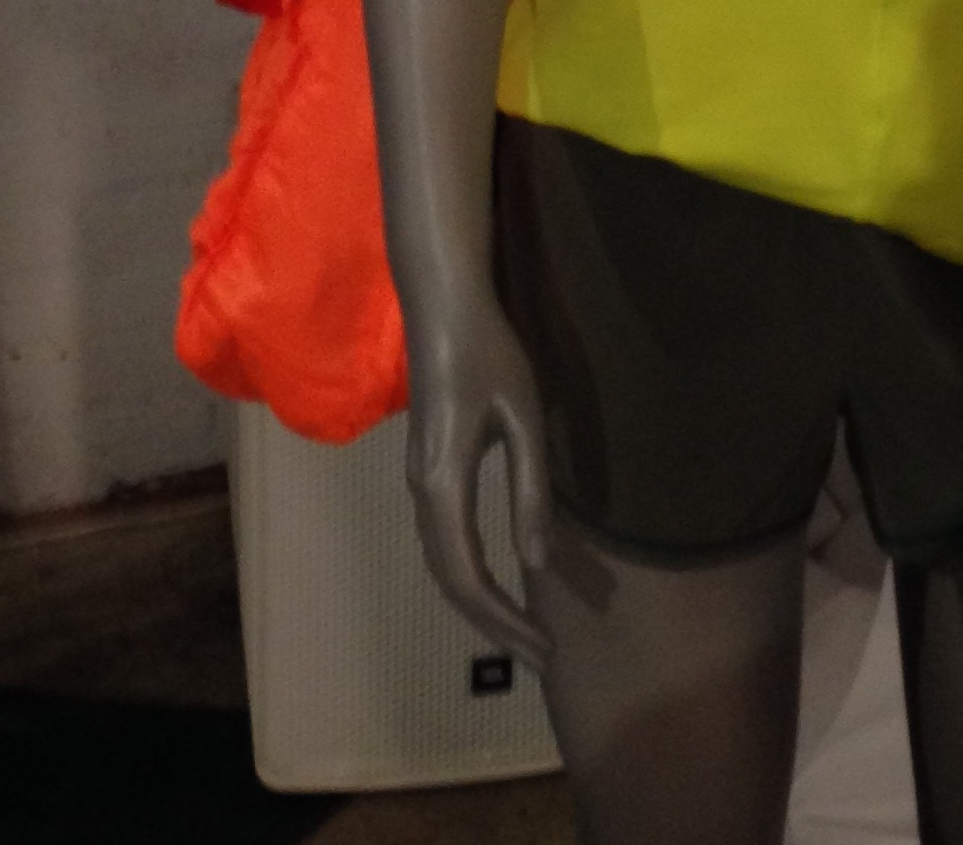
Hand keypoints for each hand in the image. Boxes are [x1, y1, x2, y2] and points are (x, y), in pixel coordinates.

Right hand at [405, 303, 556, 665]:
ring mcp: (418, 482)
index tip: (544, 650)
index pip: (469, 577)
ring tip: (522, 629)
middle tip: (541, 655)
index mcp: (444, 485)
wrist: (442, 306)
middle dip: (494, 624)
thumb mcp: (524, 418)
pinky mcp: (426, 469)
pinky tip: (496, 578)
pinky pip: (440, 541)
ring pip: (441, 563)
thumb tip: (535, 564)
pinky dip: (467, 574)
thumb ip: (529, 491)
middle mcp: (422, 493)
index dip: (505, 620)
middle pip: (450, 581)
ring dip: (479, 602)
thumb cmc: (489, 354)